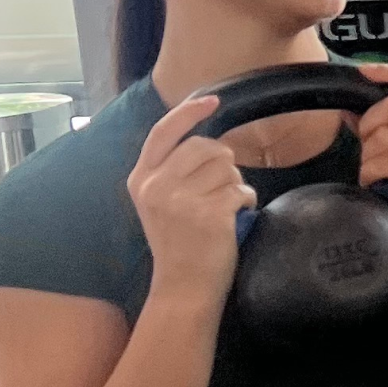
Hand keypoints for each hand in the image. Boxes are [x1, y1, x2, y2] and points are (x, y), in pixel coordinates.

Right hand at [130, 95, 256, 290]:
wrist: (182, 286)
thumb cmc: (179, 242)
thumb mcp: (160, 202)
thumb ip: (172, 170)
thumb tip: (205, 137)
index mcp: (141, 179)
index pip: (163, 132)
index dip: (189, 112)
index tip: (213, 99)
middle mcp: (156, 186)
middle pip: (206, 145)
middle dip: (223, 161)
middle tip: (219, 188)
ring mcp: (180, 200)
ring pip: (227, 166)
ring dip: (235, 183)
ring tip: (223, 207)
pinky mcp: (208, 214)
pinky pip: (242, 188)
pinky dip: (246, 200)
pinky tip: (235, 217)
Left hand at [355, 63, 387, 242]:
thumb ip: (387, 128)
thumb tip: (349, 110)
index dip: (387, 70)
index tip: (362, 71)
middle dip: (369, 129)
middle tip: (372, 154)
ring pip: (380, 136)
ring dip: (369, 159)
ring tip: (380, 175)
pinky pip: (380, 161)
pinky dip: (371, 176)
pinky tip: (381, 185)